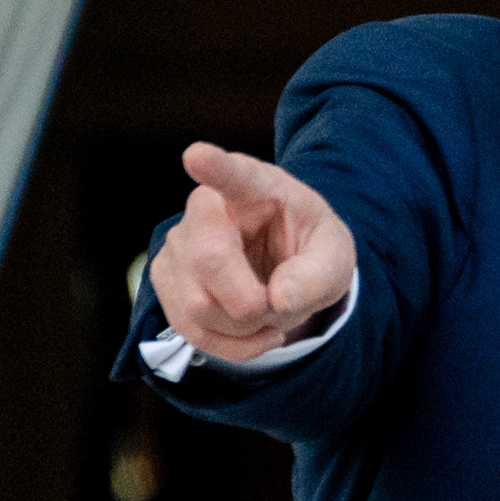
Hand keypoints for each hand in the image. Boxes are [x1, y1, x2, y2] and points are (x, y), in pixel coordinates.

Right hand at [151, 142, 354, 362]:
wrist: (283, 264)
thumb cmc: (308, 248)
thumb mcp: (335, 257)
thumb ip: (319, 275)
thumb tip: (280, 299)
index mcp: (254, 188)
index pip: (232, 175)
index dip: (214, 167)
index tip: (197, 155)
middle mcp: (205, 209)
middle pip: (210, 261)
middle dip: (251, 303)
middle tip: (279, 303)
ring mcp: (177, 245)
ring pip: (197, 306)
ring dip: (245, 328)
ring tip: (267, 312)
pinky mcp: (165, 280)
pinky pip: (191, 330)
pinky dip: (232, 345)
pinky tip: (253, 330)